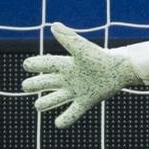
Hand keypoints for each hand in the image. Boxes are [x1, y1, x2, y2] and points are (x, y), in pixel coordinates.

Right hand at [22, 23, 148, 127]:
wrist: (121, 69)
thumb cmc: (101, 57)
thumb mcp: (83, 49)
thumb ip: (69, 38)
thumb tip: (53, 25)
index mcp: (65, 64)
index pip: (43, 64)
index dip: (33, 65)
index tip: (27, 65)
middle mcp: (67, 78)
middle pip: (43, 83)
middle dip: (33, 85)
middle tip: (27, 86)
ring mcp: (75, 91)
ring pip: (53, 100)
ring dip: (44, 103)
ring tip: (39, 105)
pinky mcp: (85, 102)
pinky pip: (71, 114)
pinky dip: (64, 120)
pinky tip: (58, 123)